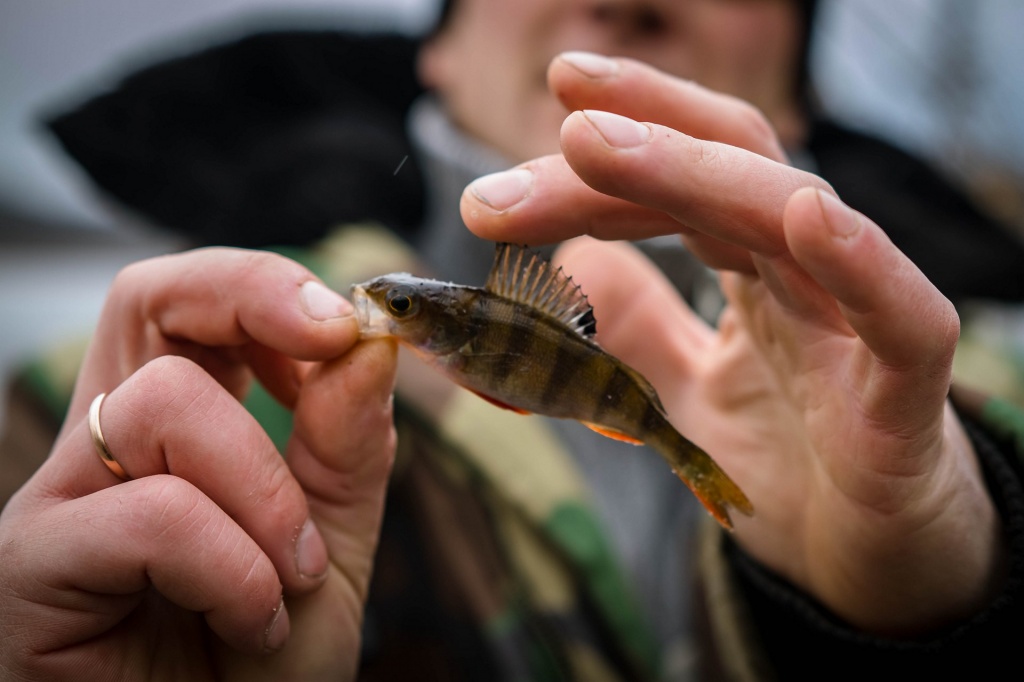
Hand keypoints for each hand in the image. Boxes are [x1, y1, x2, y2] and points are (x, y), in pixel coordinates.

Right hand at [0, 249, 396, 680]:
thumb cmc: (259, 668)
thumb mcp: (328, 545)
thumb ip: (345, 448)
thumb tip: (365, 346)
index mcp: (173, 433)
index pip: (186, 303)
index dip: (262, 284)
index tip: (346, 320)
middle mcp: (104, 449)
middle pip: (145, 297)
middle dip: (248, 297)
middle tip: (330, 336)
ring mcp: (59, 501)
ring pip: (164, 404)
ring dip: (264, 490)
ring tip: (289, 579)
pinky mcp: (32, 567)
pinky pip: (151, 513)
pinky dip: (231, 566)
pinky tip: (249, 620)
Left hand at [460, 52, 1004, 635]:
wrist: (871, 564)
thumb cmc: (793, 467)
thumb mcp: (684, 395)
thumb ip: (635, 333)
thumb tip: (566, 273)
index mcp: (755, 272)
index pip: (681, 188)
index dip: (612, 151)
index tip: (538, 120)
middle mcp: (804, 279)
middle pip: (719, 177)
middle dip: (624, 146)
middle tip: (529, 146)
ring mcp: (856, 329)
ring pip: (792, 218)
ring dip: (690, 171)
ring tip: (589, 140)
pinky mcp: (903, 399)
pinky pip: (900, 320)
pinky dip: (861, 265)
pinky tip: (805, 214)